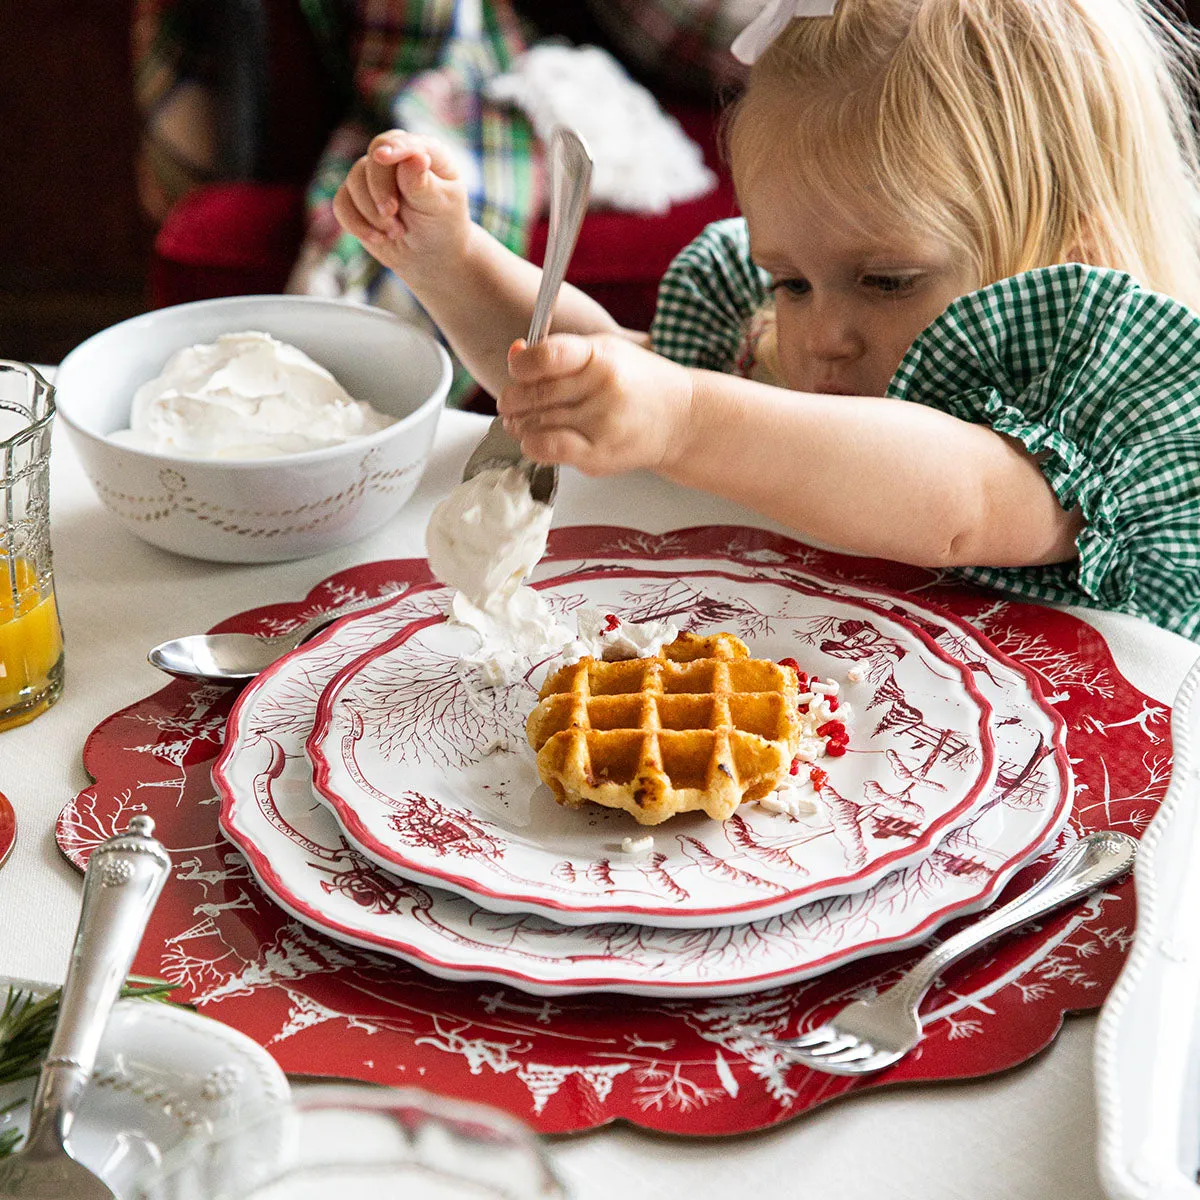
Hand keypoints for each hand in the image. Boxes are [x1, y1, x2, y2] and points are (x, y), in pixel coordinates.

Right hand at [332, 130, 471, 283]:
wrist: (429, 257)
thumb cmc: (441, 228)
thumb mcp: (438, 207)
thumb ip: (423, 183)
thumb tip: (416, 157)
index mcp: (425, 152)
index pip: (402, 141)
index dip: (392, 147)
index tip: (382, 157)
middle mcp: (397, 158)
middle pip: (373, 160)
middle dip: (379, 189)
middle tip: (391, 213)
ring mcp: (374, 175)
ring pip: (354, 181)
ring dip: (372, 213)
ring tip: (396, 232)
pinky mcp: (356, 197)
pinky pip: (342, 203)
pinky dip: (356, 224)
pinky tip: (378, 238)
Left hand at [498, 334, 693, 475]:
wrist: (681, 418)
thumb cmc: (636, 383)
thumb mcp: (601, 352)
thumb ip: (557, 353)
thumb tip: (515, 354)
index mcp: (600, 355)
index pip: (544, 357)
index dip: (520, 366)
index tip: (519, 372)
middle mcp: (602, 387)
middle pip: (532, 395)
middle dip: (513, 401)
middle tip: (513, 404)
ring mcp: (602, 422)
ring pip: (534, 424)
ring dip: (520, 425)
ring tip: (525, 423)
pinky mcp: (601, 454)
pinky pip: (548, 449)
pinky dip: (532, 445)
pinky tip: (536, 440)